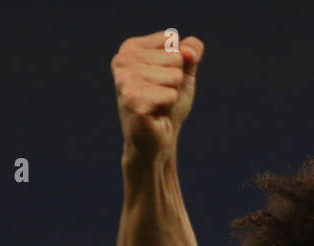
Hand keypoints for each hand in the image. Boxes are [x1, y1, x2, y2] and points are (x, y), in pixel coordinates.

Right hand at [111, 31, 203, 159]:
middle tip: (161, 96)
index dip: (179, 64)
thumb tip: (189, 50)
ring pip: (173, 76)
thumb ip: (191, 52)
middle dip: (176, 81)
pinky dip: (170, 105)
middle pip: (175, 58)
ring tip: (159, 104)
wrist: (159, 138)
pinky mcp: (131, 100)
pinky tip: (156, 113)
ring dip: (172, 94)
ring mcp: (124, 80)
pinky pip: (169, 94)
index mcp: (131, 48)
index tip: (164, 80)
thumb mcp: (184, 73)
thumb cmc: (169, 104)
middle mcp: (122, 60)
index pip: (172, 40)